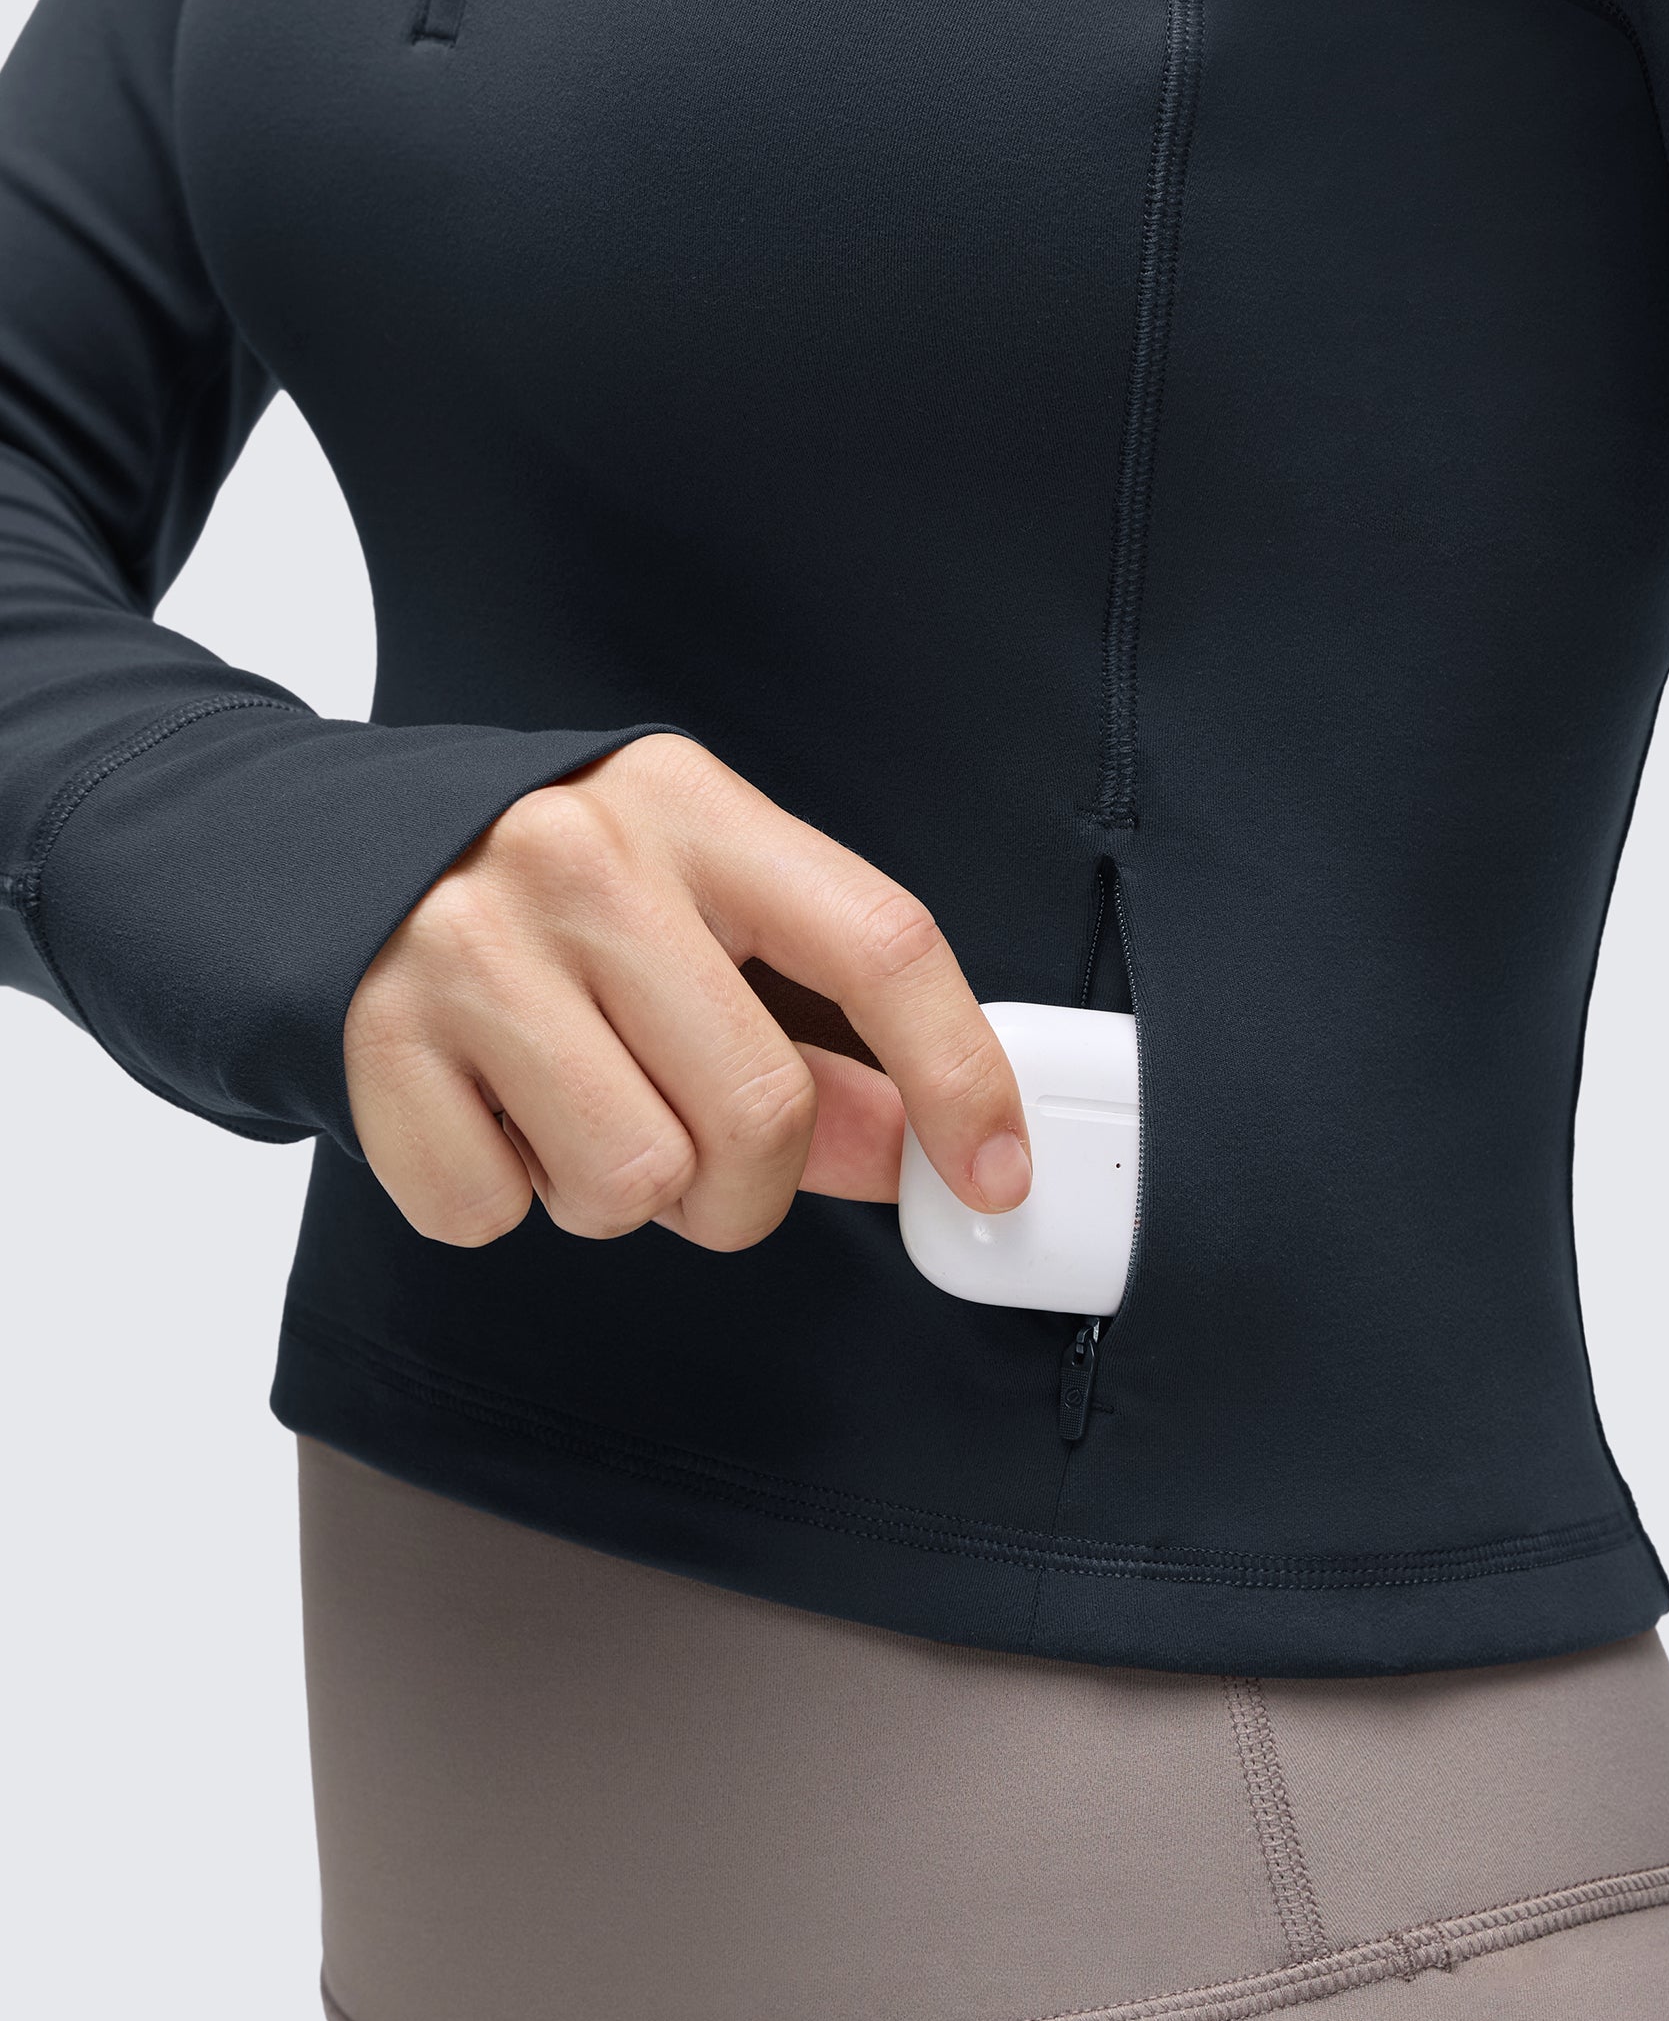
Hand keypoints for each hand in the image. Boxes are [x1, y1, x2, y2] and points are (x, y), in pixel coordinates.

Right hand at [342, 733, 1031, 1248]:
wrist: (323, 858)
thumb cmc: (553, 902)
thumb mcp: (700, 917)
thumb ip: (816, 1030)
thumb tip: (927, 1150)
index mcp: (693, 810)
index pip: (880, 947)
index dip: (960, 1077)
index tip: (992, 1173)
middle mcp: (580, 859)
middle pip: (761, 1111)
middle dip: (751, 1185)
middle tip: (702, 1158)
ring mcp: (468, 944)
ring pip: (634, 1181)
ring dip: (621, 1196)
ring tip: (576, 1112)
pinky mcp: (375, 1037)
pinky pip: (494, 1211)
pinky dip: (502, 1197)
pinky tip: (487, 1112)